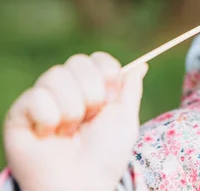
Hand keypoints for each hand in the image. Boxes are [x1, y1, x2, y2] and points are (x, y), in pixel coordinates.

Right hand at [3, 53, 147, 190]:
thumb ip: (130, 90)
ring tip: (70, 131)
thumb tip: (141, 65)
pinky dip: (49, 118)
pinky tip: (50, 134)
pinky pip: (36, 96)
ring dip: (72, 108)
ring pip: (55, 76)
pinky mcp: (20, 114)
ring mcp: (42, 100)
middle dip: (92, 91)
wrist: (82, 184)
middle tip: (91, 117)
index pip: (97, 58)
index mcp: (91, 88)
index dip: (107, 73)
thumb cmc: (104, 156)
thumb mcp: (125, 120)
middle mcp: (65, 90)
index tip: (111, 97)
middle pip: (77, 62)